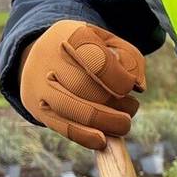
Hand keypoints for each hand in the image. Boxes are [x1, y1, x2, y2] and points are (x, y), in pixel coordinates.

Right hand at [19, 20, 145, 149]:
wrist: (42, 56)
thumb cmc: (86, 50)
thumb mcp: (109, 42)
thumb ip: (130, 58)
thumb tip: (137, 86)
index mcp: (71, 36)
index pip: (97, 61)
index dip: (120, 80)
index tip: (130, 87)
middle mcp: (49, 59)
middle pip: (86, 88)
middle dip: (116, 104)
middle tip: (131, 107)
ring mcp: (41, 85)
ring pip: (74, 110)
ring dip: (106, 123)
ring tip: (123, 124)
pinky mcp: (39, 109)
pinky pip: (64, 128)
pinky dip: (86, 138)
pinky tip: (103, 140)